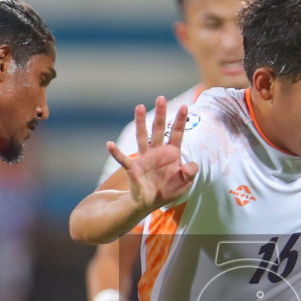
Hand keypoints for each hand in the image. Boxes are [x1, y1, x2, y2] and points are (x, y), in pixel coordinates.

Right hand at [105, 97, 197, 214]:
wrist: (152, 203)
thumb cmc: (169, 190)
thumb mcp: (185, 183)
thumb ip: (190, 172)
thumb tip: (191, 164)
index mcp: (171, 153)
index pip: (177, 133)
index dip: (181, 120)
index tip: (185, 106)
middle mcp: (157, 151)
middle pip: (159, 129)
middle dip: (160, 114)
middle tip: (161, 98)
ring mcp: (144, 158)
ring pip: (142, 137)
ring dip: (141, 123)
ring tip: (139, 107)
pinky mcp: (133, 168)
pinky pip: (123, 159)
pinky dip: (116, 152)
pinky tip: (109, 144)